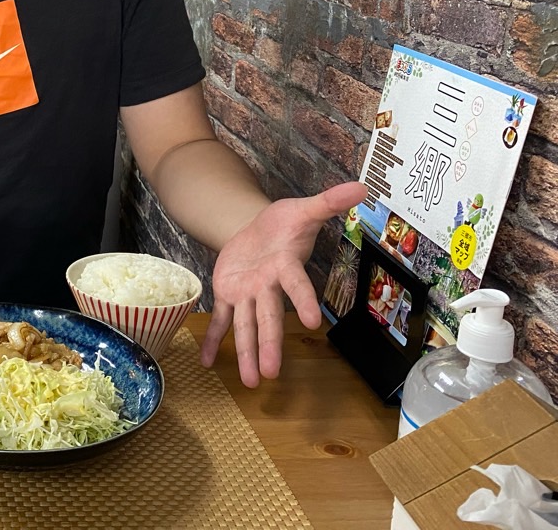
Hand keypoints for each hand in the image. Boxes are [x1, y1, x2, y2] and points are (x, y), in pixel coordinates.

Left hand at [200, 180, 366, 387]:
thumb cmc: (284, 223)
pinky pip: (219, 319)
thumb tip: (362, 186)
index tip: (313, 323)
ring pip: (246, 326)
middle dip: (270, 345)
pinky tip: (205, 361)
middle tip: (271, 374)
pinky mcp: (228, 295)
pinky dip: (212, 338)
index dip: (304, 301)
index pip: (296, 286)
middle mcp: (267, 287)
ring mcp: (248, 294)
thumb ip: (328, 202)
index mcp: (285, 267)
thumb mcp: (302, 209)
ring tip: (250, 382)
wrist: (257, 228)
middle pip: (269, 318)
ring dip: (246, 353)